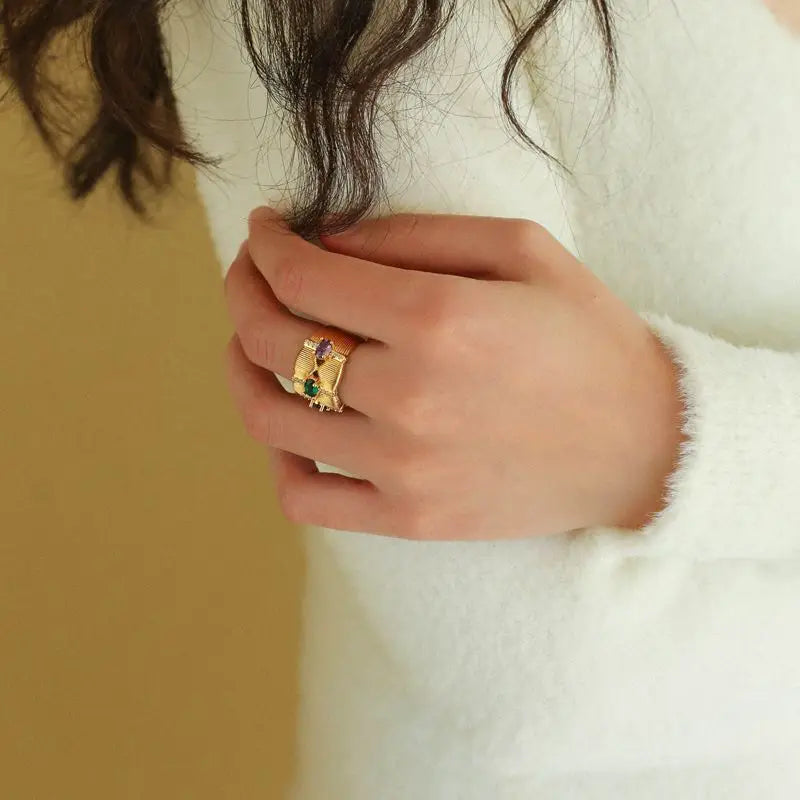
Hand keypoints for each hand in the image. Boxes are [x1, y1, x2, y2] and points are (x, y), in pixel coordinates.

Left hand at [224, 208, 683, 539]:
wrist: (642, 444)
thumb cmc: (586, 337)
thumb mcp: (520, 249)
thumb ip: (413, 236)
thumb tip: (324, 242)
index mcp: (437, 319)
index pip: (305, 277)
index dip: (267, 245)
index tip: (264, 229)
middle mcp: (408, 397)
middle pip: (275, 343)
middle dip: (244, 294)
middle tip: (249, 274)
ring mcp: (403, 469)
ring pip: (271, 420)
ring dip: (242, 370)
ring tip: (250, 344)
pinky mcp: (410, 518)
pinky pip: (304, 500)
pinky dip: (277, 462)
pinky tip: (289, 431)